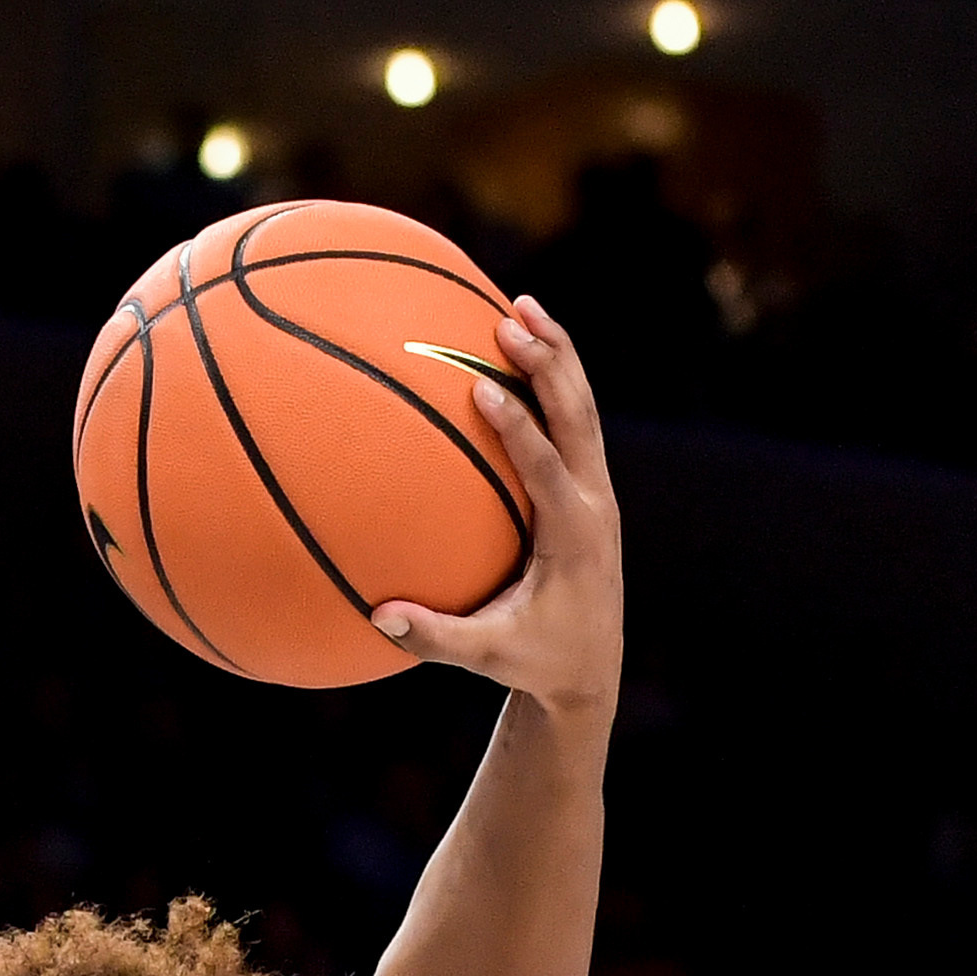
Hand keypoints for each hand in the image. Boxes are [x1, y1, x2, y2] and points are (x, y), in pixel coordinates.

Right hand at [368, 287, 619, 716]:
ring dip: (557, 355)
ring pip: (584, 409)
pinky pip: (575, 421)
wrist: (592, 670)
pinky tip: (523, 343)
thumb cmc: (538, 662)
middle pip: (578, 418)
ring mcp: (598, 492)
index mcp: (574, 538)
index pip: (547, 470)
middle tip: (510, 320)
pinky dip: (555, 378)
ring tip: (523, 305)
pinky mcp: (590, 488)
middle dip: (547, 365)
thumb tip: (378, 617)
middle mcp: (595, 505)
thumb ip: (436, 637)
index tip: (484, 387)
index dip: (519, 427)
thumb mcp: (488, 656)